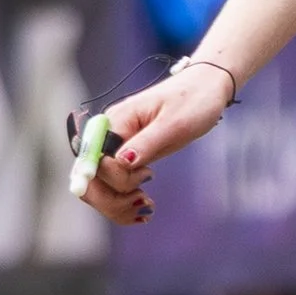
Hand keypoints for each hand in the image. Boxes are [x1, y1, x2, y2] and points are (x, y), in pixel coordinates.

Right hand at [73, 60, 237, 225]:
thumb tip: (120, 162)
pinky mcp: (123, 155)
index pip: (98, 161)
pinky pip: (111, 185)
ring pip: (97, 186)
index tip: (148, 174)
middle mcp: (108, 133)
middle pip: (89, 178)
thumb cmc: (193, 101)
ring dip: (116, 205)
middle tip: (145, 202)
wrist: (205, 87)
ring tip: (146, 207)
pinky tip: (143, 205)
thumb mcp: (174, 124)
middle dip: (112, 200)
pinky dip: (122, 201)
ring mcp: (114, 145)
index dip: (117, 179)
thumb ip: (146, 143)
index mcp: (116, 120)